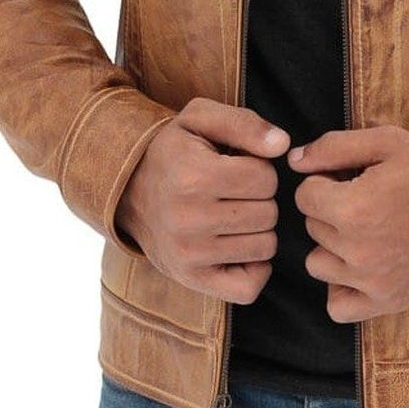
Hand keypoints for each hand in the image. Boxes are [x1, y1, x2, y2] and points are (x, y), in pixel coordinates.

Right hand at [114, 97, 289, 303]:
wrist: (126, 190)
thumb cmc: (174, 151)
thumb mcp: (200, 119)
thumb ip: (244, 124)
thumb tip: (282, 145)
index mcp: (193, 176)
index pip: (266, 178)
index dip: (260, 169)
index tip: (238, 168)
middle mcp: (187, 219)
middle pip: (269, 214)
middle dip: (260, 199)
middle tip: (234, 193)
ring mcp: (187, 254)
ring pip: (265, 247)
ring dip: (257, 230)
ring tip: (232, 215)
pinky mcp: (190, 279)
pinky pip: (248, 287)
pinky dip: (254, 269)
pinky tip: (239, 246)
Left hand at [286, 124, 408, 322]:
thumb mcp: (387, 143)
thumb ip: (333, 147)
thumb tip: (293, 160)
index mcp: (351, 208)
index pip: (304, 195)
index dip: (325, 182)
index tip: (349, 180)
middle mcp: (355, 249)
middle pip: (312, 227)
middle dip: (331, 211)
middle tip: (367, 202)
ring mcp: (370, 281)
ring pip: (318, 264)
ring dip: (333, 248)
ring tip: (365, 233)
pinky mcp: (386, 302)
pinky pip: (337, 306)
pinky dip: (342, 289)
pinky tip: (359, 268)